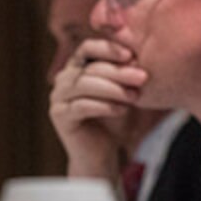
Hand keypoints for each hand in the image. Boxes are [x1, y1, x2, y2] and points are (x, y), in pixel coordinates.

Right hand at [49, 37, 148, 179]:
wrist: (102, 153)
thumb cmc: (115, 118)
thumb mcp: (123, 90)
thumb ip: (126, 72)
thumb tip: (138, 56)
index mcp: (77, 66)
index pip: (88, 47)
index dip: (108, 48)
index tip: (132, 55)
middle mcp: (64, 78)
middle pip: (89, 67)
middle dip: (118, 71)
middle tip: (142, 77)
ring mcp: (58, 96)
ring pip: (84, 85)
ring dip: (112, 89)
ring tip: (134, 96)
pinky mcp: (58, 116)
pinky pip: (80, 106)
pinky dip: (103, 106)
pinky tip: (122, 110)